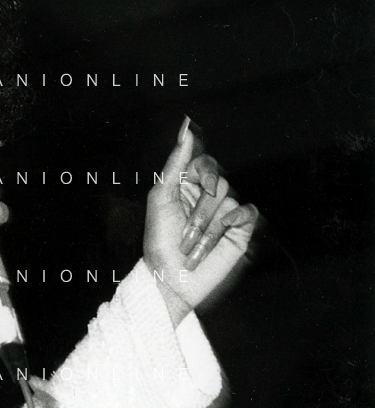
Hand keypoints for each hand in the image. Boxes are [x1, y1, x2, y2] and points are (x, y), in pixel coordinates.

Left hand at [143, 120, 260, 324]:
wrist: (171, 277)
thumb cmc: (160, 240)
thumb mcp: (161, 199)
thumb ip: (174, 165)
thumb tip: (186, 131)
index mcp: (186, 187)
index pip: (203, 163)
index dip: (202, 171)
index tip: (194, 184)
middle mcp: (207, 197)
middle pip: (217, 182)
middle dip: (199, 211)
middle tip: (185, 233)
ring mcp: (224, 213)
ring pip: (228, 200)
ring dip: (208, 227)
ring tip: (193, 247)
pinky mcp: (240, 229)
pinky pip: (248, 212)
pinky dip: (234, 222)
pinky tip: (223, 235)